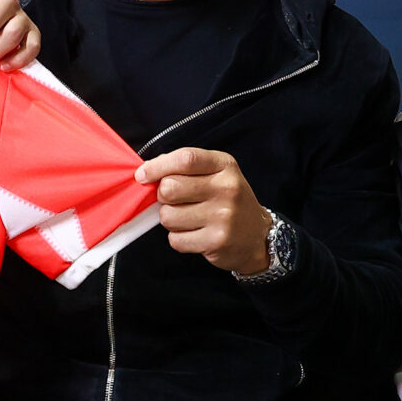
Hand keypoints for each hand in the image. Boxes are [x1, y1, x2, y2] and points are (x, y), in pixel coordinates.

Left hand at [136, 147, 272, 277]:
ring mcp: (222, 217)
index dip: (158, 166)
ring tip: (189, 219)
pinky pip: (175, 239)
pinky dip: (179, 238)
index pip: (185, 159)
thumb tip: (147, 171)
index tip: (143, 175)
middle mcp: (227, 189)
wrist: (258, 236)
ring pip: (168, 216)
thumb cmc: (228, 201)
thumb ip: (187, 169)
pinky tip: (195, 234)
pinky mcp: (216, 242)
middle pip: (170, 188)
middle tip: (175, 201)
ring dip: (170, 219)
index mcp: (225, 166)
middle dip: (163, 196)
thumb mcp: (217, 174)